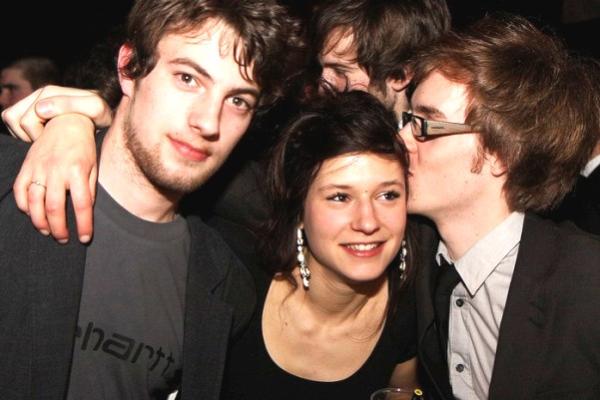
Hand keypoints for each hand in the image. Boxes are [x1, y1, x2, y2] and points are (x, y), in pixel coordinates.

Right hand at [1, 85, 111, 141]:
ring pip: (11, 119)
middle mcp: (39, 93)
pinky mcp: (32, 108)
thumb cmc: (102, 113)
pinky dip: (22, 132)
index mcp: (49, 92)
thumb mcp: (95, 108)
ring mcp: (34, 99)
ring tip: (47, 139)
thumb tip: (40, 109)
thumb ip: (71, 105)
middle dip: (30, 135)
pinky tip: (43, 137)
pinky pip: (14, 122)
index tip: (56, 142)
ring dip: (24, 133)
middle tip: (52, 142)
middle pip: (13, 119)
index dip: (38, 137)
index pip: (25, 121)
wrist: (105, 112)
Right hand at [13, 114, 97, 242]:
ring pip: (34, 202)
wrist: (66, 122)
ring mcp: (38, 168)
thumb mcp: (93, 167)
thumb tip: (85, 212)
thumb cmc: (84, 147)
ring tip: (48, 231)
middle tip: (63, 239)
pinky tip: (32, 214)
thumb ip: (89, 189)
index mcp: (77, 171)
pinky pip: (20, 190)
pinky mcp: (26, 166)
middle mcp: (56, 170)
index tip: (84, 238)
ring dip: (39, 222)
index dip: (84, 225)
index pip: (82, 205)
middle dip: (59, 229)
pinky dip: (24, 205)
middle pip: (54, 207)